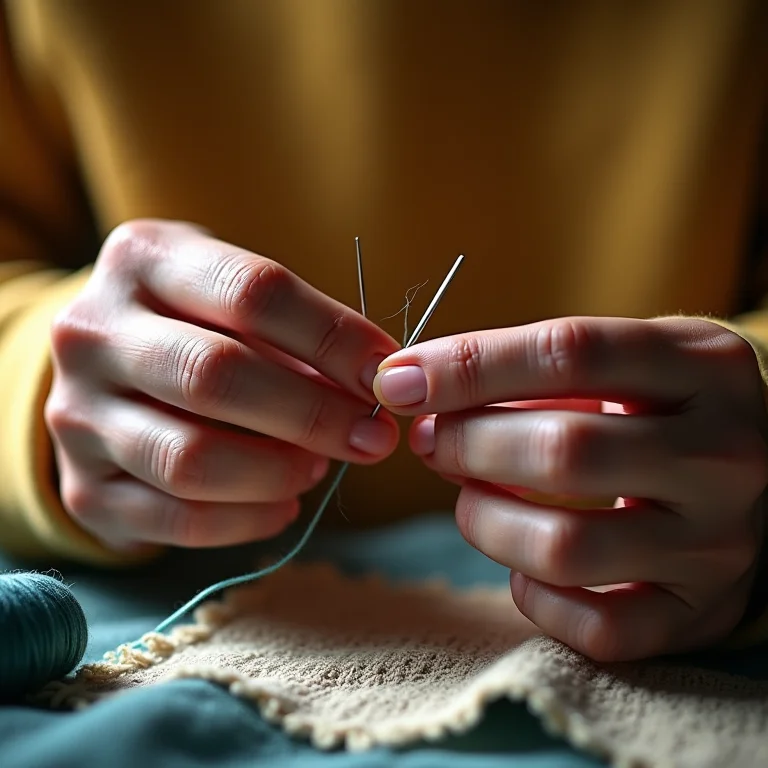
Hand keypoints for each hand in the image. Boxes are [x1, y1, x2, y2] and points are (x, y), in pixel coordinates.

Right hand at [46, 220, 398, 549]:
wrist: (103, 371)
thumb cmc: (193, 325)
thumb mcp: (232, 299)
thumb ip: (295, 335)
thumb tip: (372, 387)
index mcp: (143, 259)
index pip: (250, 292)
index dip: (330, 336)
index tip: (384, 374)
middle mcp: (92, 333)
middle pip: (215, 376)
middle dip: (312, 414)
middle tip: (372, 438)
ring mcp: (76, 415)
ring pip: (191, 459)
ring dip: (279, 472)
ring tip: (319, 468)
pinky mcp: (82, 488)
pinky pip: (176, 519)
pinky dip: (247, 520)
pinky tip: (283, 505)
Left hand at [374, 316, 767, 660]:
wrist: (753, 472)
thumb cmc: (656, 407)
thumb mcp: (618, 361)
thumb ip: (526, 368)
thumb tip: (417, 392)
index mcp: (704, 365)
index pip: (571, 352)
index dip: (470, 366)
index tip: (401, 381)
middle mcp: (724, 454)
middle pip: (564, 452)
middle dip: (467, 445)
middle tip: (432, 441)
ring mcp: (718, 542)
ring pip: (566, 546)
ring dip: (485, 521)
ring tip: (469, 497)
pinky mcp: (699, 612)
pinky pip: (595, 628)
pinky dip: (532, 595)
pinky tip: (521, 563)